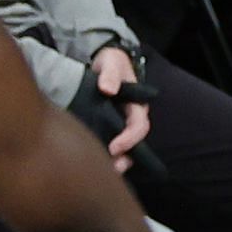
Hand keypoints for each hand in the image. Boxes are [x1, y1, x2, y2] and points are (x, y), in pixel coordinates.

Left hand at [91, 46, 150, 167]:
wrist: (102, 61)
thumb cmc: (110, 62)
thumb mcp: (111, 63)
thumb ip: (110, 74)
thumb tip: (108, 89)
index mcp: (136, 105)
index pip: (138, 126)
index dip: (129, 139)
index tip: (114, 148)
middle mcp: (131, 117)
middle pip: (133, 143)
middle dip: (125, 157)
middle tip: (112, 168)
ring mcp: (119, 122)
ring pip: (123, 146)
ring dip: (116, 160)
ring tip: (104, 171)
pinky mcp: (106, 124)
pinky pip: (108, 141)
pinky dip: (104, 153)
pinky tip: (94, 161)